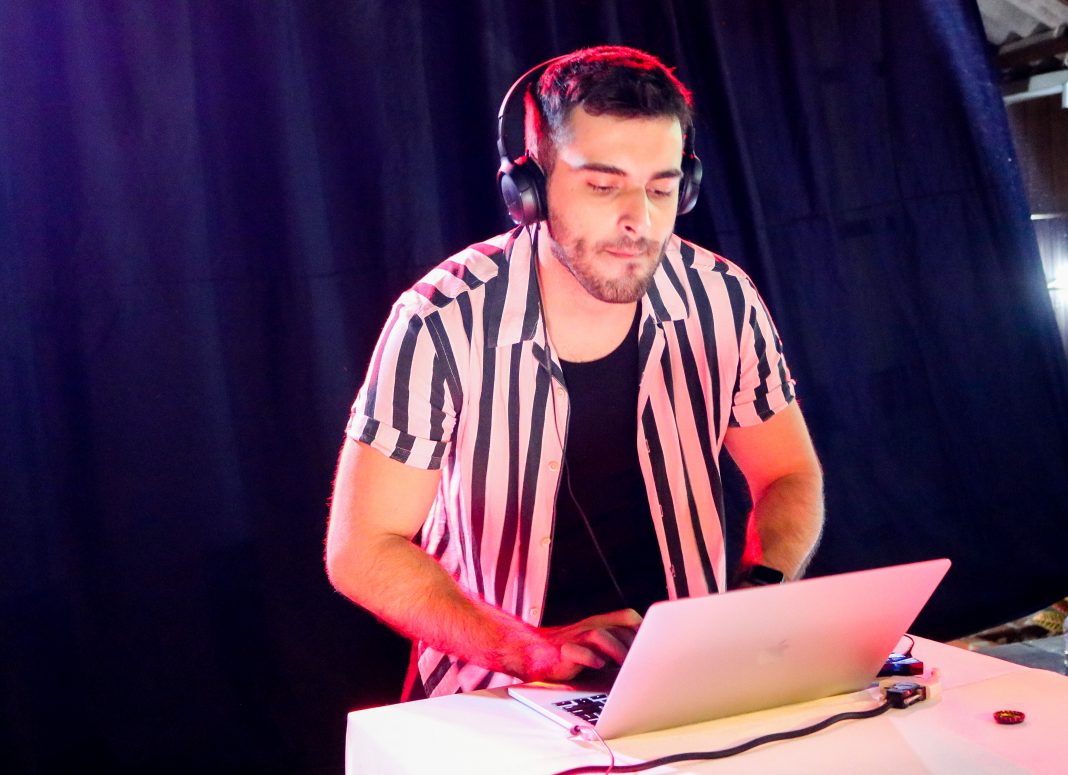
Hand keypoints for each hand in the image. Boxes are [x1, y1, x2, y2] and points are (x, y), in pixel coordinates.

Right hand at [520, 608, 641, 682]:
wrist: (530, 652)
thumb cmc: (566, 651)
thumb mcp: (593, 644)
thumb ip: (614, 645)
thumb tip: (642, 660)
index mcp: (598, 624)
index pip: (627, 616)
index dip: (643, 628)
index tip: (655, 643)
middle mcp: (588, 627)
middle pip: (618, 627)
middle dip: (633, 645)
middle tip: (643, 662)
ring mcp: (574, 638)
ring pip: (599, 635)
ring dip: (616, 650)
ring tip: (625, 665)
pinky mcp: (561, 652)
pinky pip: (576, 652)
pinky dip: (590, 658)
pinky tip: (598, 665)